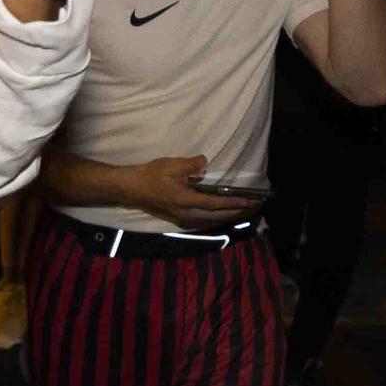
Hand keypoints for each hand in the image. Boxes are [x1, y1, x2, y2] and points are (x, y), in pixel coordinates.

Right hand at [117, 156, 256, 230]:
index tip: (250, 200)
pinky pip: (204, 221)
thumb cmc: (151, 175)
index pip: (216, 203)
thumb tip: (205, 164)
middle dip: (236, 212)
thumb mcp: (171, 165)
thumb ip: (191, 165)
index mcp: (186, 201)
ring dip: (227, 216)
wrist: (131, 188)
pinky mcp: (179, 218)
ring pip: (211, 221)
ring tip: (241, 211)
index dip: (234, 203)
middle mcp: (187, 214)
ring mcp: (183, 218)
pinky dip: (216, 218)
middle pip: (217, 216)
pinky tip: (221, 214)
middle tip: (253, 207)